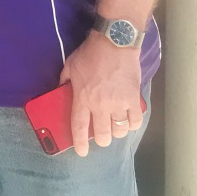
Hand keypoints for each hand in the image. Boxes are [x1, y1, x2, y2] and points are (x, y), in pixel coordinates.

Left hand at [59, 31, 142, 156]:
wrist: (115, 42)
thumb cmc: (90, 53)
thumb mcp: (70, 65)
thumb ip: (64, 81)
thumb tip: (61, 90)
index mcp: (83, 97)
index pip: (79, 126)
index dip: (79, 143)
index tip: (81, 152)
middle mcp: (101, 105)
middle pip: (102, 134)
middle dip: (101, 139)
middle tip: (101, 135)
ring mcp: (119, 103)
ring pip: (119, 130)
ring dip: (116, 131)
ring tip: (114, 126)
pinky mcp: (133, 99)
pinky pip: (135, 121)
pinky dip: (132, 124)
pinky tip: (128, 120)